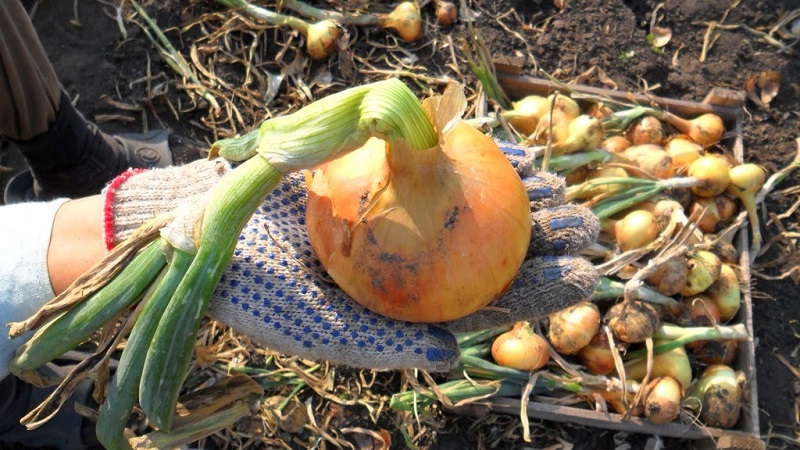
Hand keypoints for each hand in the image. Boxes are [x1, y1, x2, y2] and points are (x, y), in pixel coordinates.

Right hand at [202, 141, 598, 370]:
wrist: (210, 230)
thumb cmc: (258, 289)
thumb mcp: (313, 328)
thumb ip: (380, 345)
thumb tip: (449, 355)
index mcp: (409, 306)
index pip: (484, 303)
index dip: (536, 291)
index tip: (583, 277)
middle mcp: (413, 264)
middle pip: (488, 254)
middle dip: (542, 241)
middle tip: (590, 226)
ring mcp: (401, 219)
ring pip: (469, 207)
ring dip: (516, 198)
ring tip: (562, 189)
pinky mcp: (383, 180)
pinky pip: (435, 167)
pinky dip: (467, 159)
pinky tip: (502, 152)